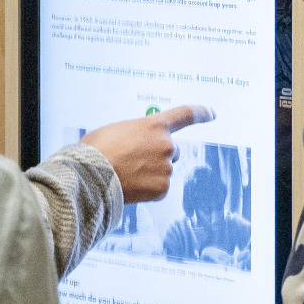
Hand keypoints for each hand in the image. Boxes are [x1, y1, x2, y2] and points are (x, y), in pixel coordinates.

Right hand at [79, 106, 215, 203]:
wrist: (91, 177)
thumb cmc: (95, 151)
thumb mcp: (115, 130)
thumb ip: (134, 133)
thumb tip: (134, 145)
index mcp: (154, 125)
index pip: (185, 115)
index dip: (200, 113)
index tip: (211, 113)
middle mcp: (166, 145)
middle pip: (172, 150)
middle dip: (158, 155)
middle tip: (136, 161)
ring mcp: (166, 167)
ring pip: (164, 171)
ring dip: (150, 173)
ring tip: (126, 174)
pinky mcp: (162, 188)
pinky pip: (159, 188)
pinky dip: (147, 189)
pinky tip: (131, 186)